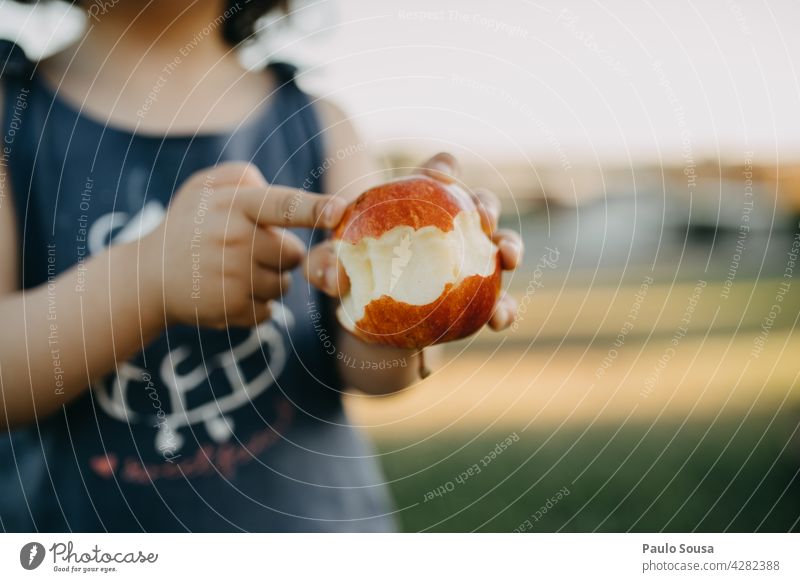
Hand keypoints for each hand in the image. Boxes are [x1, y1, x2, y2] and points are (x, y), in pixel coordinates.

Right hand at [142, 162, 345, 327]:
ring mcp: (234, 278)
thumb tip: (276, 190)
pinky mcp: (232, 309)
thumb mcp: (204, 187)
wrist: (148, 277)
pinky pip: (269, 310)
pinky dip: (255, 306)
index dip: (314, 208)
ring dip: (268, 281)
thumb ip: (241, 176)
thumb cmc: (188, 226)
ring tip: (233, 272)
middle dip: (278, 254)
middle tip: (246, 250)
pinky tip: (227, 292)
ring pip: (284, 285)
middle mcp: (236, 241)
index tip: (340, 210)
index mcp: (234, 206)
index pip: (283, 206)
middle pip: (293, 254)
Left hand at [305, 152, 522, 330]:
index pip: (438, 174)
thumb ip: (325, 265)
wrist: (374, 320)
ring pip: (501, 244)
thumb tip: (326, 266)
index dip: (444, 168)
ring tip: (508, 258)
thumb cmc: (355, 280)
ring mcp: (472, 259)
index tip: (441, 176)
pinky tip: (500, 318)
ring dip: (510, 246)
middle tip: (480, 217)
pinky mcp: (480, 297)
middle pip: (478, 204)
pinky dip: (505, 308)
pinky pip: (500, 301)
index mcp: (422, 204)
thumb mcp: (333, 270)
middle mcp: (454, 226)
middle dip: (485, 205)